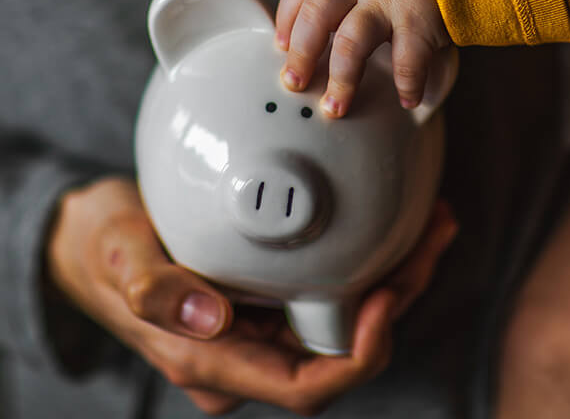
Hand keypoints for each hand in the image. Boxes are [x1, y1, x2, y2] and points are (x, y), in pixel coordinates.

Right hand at [48, 176, 457, 414]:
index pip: (304, 388)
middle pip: (343, 347)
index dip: (359, 355)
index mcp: (216, 361)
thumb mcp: (119, 257)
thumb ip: (153, 289)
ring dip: (396, 274)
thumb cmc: (106, 250)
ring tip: (430, 223)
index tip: (388, 298)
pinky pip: (334, 288)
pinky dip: (370, 258)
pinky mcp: (272, 295)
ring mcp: (264, 325)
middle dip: (397, 297)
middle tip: (430, 237)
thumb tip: (206, 320)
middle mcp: (249, 352)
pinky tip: (395, 223)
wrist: (99, 241)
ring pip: (348, 318)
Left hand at [276, 0, 449, 117]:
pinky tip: (407, 98)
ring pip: (353, 39)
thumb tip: (316, 36)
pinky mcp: (421, 20)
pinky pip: (407, 58)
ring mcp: (390, 1)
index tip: (279, 46)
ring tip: (335, 107)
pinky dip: (407, 82)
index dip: (287, 16)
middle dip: (302, 52)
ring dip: (342, 78)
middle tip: (294, 83)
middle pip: (318, 12)